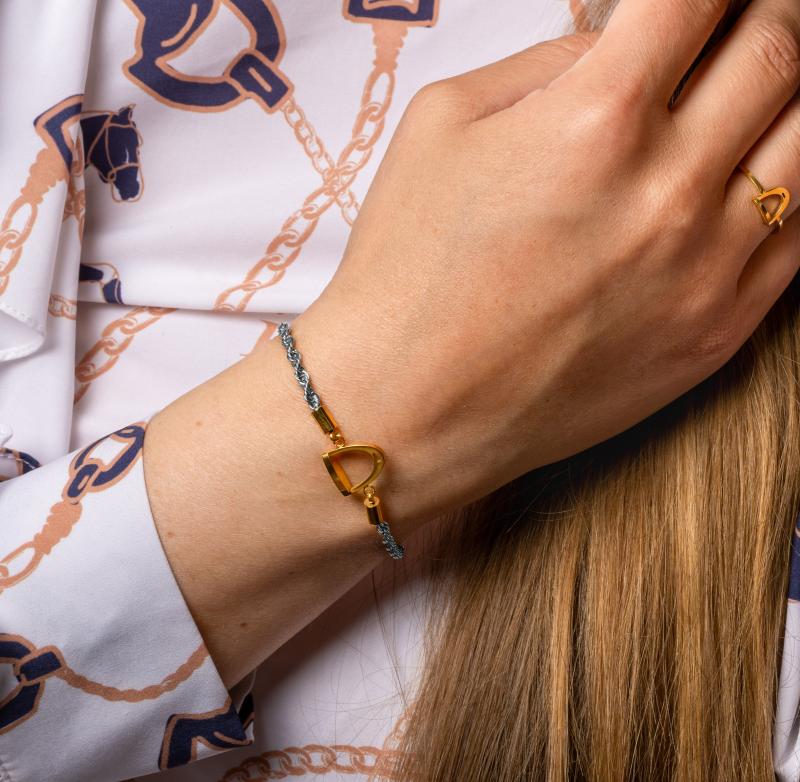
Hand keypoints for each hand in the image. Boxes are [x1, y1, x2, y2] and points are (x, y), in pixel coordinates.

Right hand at [280, 0, 799, 530]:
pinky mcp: (716, 335)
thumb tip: (609, 49)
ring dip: (783, 103)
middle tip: (737, 27)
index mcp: (594, 121)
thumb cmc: (407, 273)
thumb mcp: (440, 127)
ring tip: (743, 105)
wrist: (409, 405)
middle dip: (766, 18)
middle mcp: (668, 190)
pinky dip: (786, 193)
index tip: (695, 3)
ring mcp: (705, 270)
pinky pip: (799, 240)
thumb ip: (543, 64)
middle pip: (780, 50)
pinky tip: (747, 183)